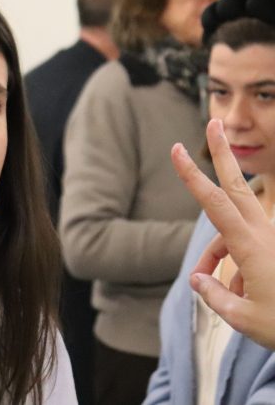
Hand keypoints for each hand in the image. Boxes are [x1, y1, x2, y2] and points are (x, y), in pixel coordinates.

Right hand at [171, 118, 274, 349]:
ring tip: (215, 286)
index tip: (177, 149)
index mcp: (252, 247)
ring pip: (233, 231)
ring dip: (218, 253)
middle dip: (222, 155)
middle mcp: (263, 237)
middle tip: (215, 122)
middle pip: (236, 186)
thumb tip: (199, 279)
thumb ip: (214, 295)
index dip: (191, 175)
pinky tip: (242, 295)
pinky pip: (247, 249)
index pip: (213, 202)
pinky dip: (237, 268)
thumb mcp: (243, 319)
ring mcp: (272, 242)